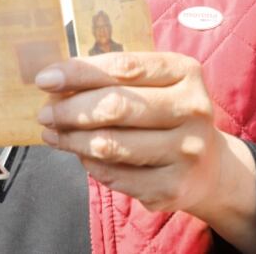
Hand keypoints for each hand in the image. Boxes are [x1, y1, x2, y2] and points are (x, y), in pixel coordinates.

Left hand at [35, 53, 255, 250]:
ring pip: (110, 145)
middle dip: (70, 110)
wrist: (210, 166)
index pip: (124, 67)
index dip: (79, 72)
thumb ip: (114, 78)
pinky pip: (115, 175)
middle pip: (115, 107)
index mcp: (186, 72)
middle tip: (45, 114)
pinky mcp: (172, 187)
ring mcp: (186, 151)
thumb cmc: (167, 113)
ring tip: (53, 134)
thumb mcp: (155, 84)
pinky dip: (89, 164)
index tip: (45, 79)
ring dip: (72, 139)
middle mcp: (192, 110)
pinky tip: (79, 155)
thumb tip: (56, 83)